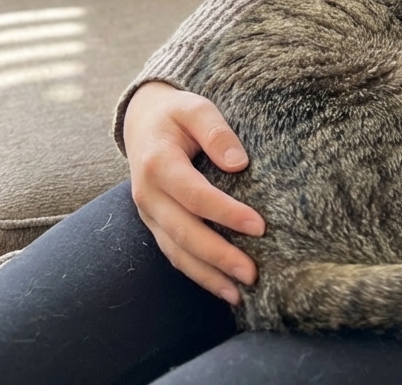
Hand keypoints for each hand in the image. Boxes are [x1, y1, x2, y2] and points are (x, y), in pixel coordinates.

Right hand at [123, 81, 265, 304]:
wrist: (141, 121)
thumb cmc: (176, 114)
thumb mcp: (195, 108)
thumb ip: (216, 131)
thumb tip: (238, 163)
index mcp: (158, 163)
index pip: (195, 195)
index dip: (226, 213)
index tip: (259, 226)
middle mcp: (148, 194)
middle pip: (184, 232)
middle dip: (219, 256)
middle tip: (252, 273)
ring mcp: (148, 213)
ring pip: (176, 251)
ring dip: (207, 275)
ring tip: (240, 293)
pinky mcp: (155, 224)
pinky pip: (173, 254)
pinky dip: (196, 273)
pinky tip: (221, 287)